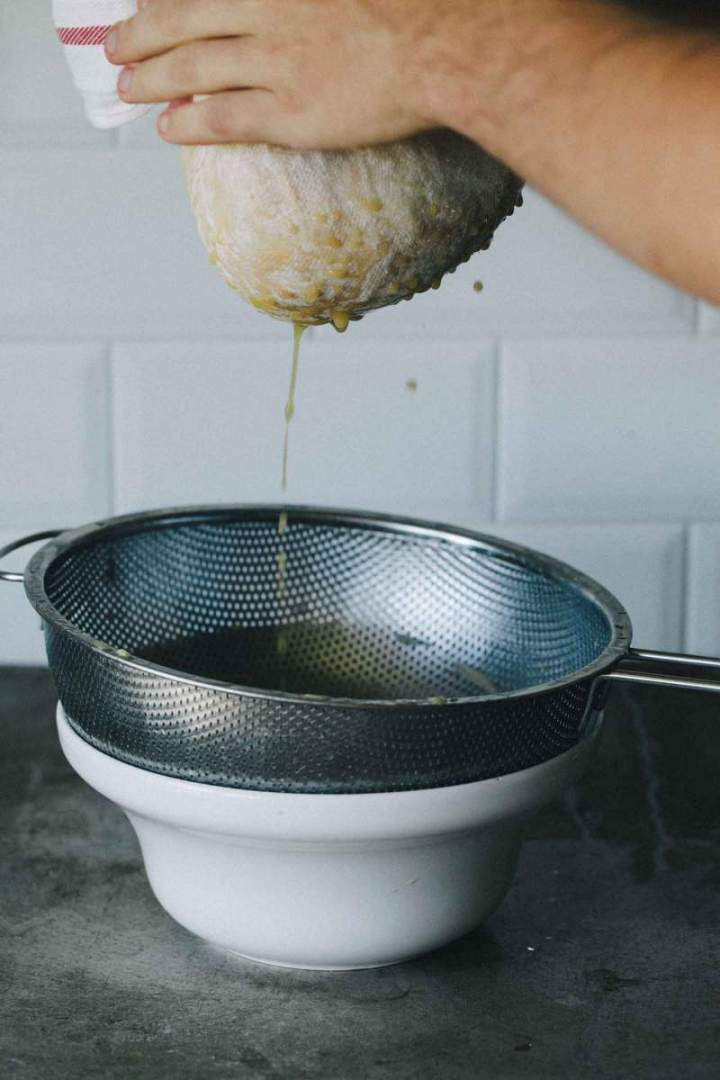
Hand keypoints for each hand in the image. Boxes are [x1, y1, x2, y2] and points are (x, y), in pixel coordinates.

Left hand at [105, 0, 440, 147]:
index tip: (144, 4)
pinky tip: (168, 127)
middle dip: (140, 36)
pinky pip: (225, 119)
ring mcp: (276, 62)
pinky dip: (190, 124)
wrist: (444, 48)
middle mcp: (266, 9)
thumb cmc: (405, 6)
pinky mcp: (291, 111)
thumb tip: (259, 13)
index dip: (164, 0)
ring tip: (128, 89)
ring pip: (193, 71)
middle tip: (116, 49)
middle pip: (183, 20)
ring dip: (151, 80)